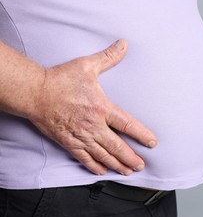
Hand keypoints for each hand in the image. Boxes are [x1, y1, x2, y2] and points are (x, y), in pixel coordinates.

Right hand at [29, 39, 156, 175]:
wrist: (35, 93)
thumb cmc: (61, 80)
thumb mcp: (87, 66)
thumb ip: (108, 57)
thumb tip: (123, 45)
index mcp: (102, 108)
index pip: (127, 125)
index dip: (142, 135)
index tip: (152, 143)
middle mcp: (94, 126)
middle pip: (117, 147)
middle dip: (131, 158)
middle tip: (141, 165)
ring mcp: (81, 136)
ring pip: (103, 156)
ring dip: (117, 165)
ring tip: (128, 171)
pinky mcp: (69, 142)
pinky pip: (84, 158)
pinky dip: (95, 166)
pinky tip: (102, 171)